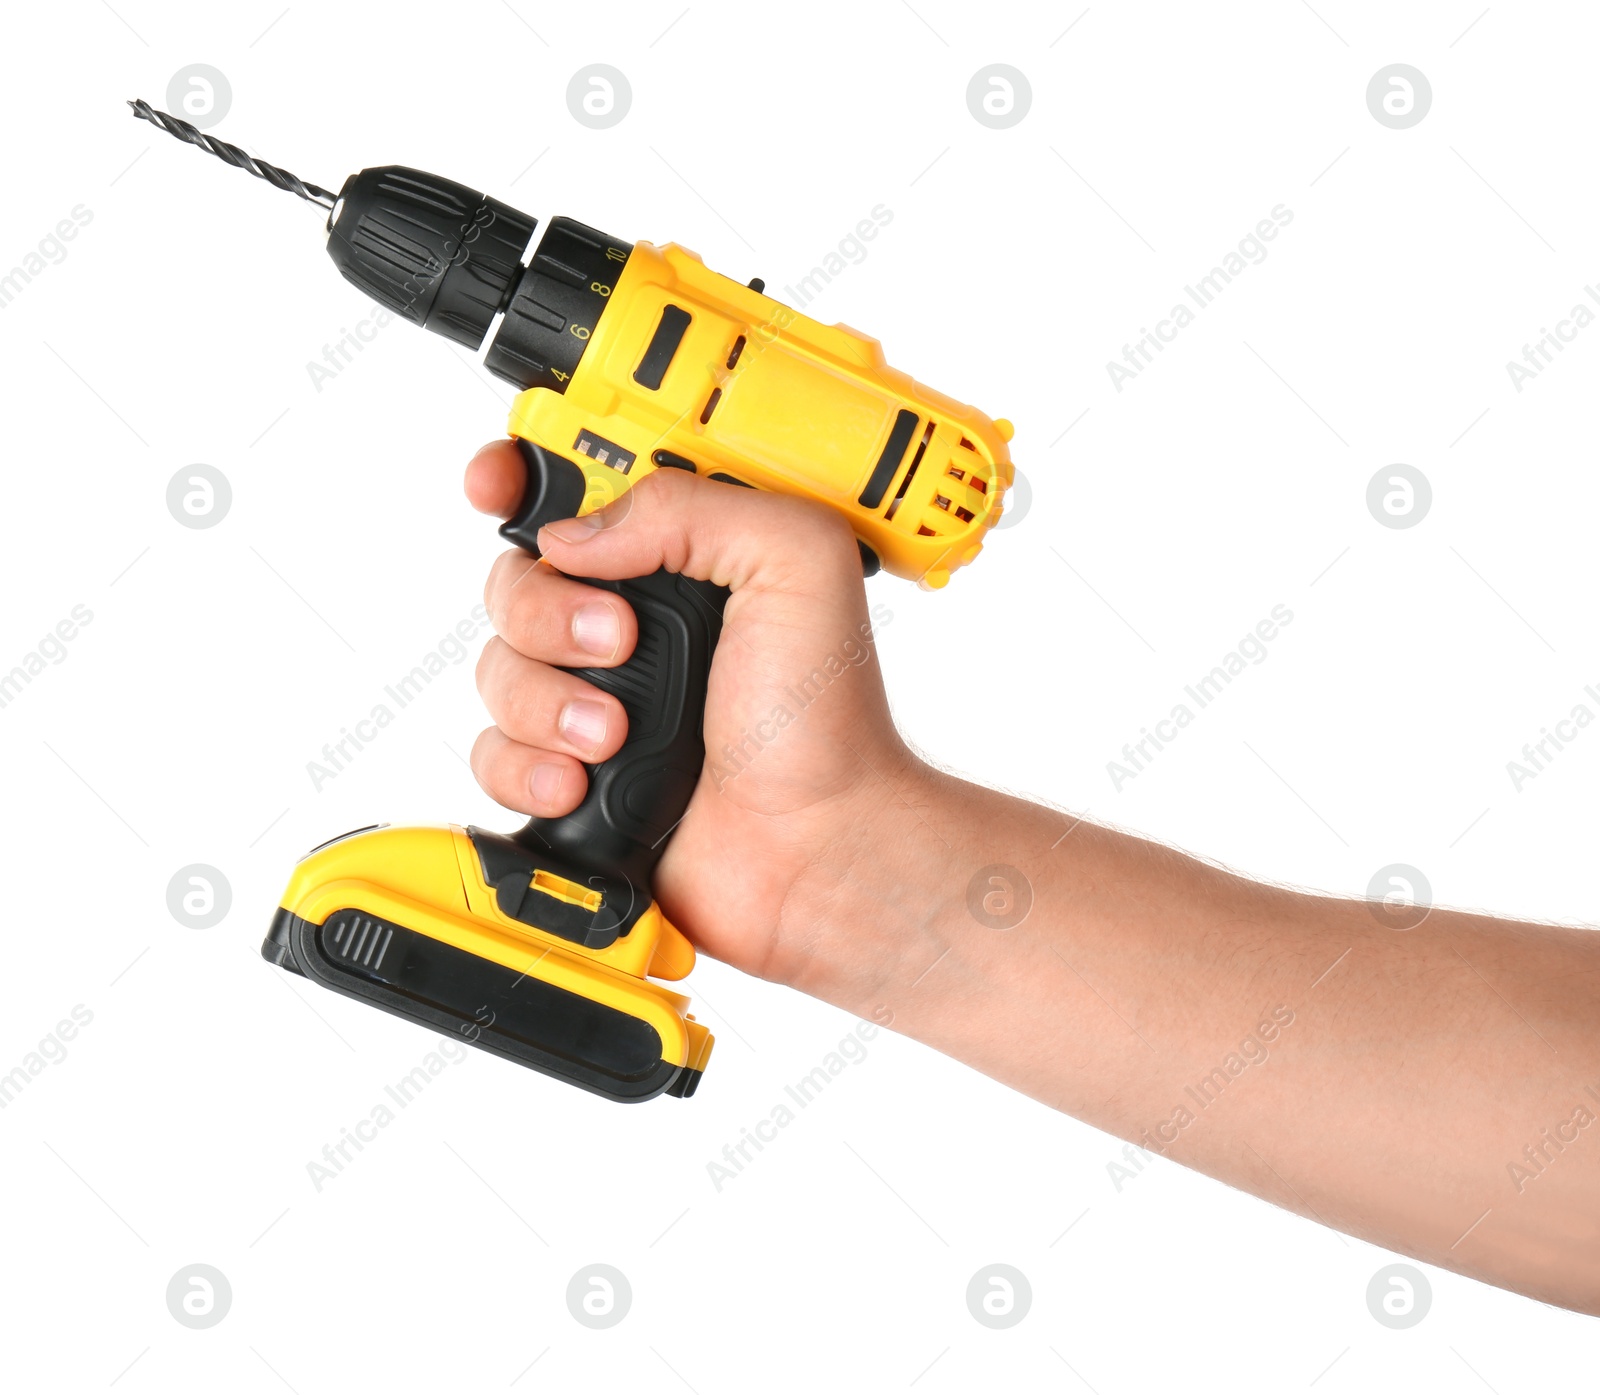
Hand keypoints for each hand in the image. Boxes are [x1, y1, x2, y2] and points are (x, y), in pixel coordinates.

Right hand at [463, 440, 921, 987]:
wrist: (812, 847)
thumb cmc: (822, 720)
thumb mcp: (794, 564)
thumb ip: (692, 509)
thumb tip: (576, 535)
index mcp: (680, 557)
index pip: (577, 490)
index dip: (519, 479)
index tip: (494, 488)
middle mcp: (629, 621)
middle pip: (516, 579)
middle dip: (549, 611)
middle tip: (618, 642)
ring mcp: (594, 696)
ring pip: (496, 667)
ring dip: (547, 701)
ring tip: (615, 734)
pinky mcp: (569, 769)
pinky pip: (491, 751)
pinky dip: (526, 766)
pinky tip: (583, 780)